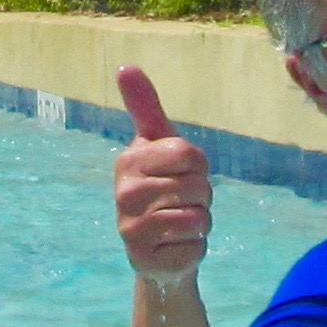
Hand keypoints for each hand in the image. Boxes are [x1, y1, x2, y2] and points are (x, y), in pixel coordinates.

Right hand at [113, 65, 211, 285]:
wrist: (157, 247)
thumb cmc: (163, 187)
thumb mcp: (158, 145)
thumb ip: (145, 107)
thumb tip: (126, 66)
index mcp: (130, 160)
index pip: (190, 154)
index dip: (198, 167)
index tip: (180, 173)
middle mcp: (124, 193)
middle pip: (198, 186)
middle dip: (202, 196)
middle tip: (181, 202)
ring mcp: (132, 229)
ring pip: (198, 218)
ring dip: (200, 222)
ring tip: (179, 224)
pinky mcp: (148, 260)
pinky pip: (195, 247)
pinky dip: (195, 247)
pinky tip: (175, 246)